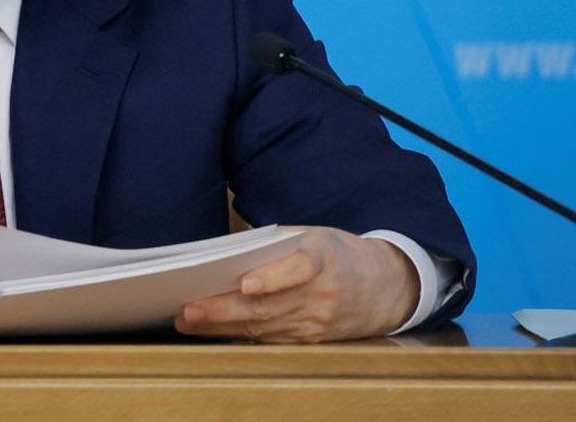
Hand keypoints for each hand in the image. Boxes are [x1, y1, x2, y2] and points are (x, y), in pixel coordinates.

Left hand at [174, 226, 417, 342]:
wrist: (386, 286)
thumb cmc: (338, 253)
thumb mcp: (315, 235)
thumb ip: (278, 244)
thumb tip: (229, 253)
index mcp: (324, 257)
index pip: (300, 269)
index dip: (273, 278)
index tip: (246, 284)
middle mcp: (322, 293)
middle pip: (268, 306)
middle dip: (224, 309)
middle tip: (189, 310)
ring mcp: (318, 321)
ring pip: (264, 328)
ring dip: (223, 327)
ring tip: (189, 321)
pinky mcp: (313, 340)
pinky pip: (271, 339)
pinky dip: (240, 336)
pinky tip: (213, 331)